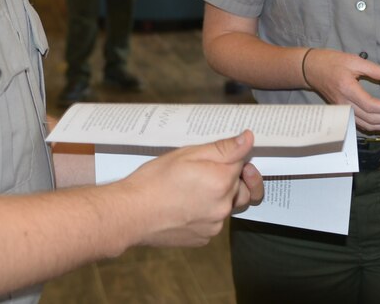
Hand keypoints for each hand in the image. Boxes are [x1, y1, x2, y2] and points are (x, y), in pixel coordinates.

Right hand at [122, 131, 261, 246]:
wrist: (131, 213)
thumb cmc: (155, 180)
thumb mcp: (188, 154)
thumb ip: (223, 148)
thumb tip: (248, 139)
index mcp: (222, 182)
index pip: (241, 164)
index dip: (230, 157)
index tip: (215, 156)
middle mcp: (223, 207)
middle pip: (240, 187)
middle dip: (228, 177)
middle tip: (204, 171)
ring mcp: (213, 226)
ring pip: (227, 206)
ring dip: (218, 196)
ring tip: (192, 188)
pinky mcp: (203, 238)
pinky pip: (213, 221)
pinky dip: (205, 212)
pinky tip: (185, 204)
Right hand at [303, 48, 379, 132]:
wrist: (311, 69)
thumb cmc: (331, 62)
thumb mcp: (354, 60)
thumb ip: (375, 69)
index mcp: (348, 90)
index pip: (371, 106)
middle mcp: (345, 104)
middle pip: (371, 119)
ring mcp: (343, 110)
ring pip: (366, 125)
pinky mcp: (343, 112)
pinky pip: (361, 124)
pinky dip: (375, 126)